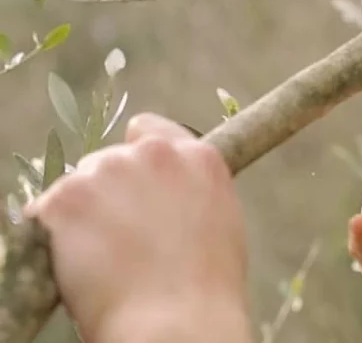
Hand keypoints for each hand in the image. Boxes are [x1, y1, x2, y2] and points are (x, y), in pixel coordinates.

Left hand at [25, 114, 251, 342]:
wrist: (177, 321)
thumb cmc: (209, 284)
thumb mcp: (222, 220)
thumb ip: (194, 191)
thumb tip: (171, 196)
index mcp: (197, 156)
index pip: (149, 130)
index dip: (138, 157)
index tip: (135, 185)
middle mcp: (154, 153)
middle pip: (111, 158)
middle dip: (110, 188)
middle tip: (117, 233)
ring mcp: (108, 171)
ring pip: (79, 181)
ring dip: (83, 210)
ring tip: (98, 255)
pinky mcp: (69, 198)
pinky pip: (48, 207)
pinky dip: (54, 231)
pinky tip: (74, 261)